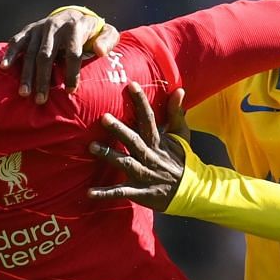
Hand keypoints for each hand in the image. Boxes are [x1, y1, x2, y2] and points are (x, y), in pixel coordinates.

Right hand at [2, 7, 121, 103]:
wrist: (73, 15)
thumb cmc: (92, 32)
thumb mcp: (106, 32)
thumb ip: (108, 40)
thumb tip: (99, 51)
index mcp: (75, 27)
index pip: (73, 52)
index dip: (72, 72)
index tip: (71, 91)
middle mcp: (55, 25)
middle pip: (47, 55)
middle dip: (43, 79)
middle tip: (41, 100)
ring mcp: (40, 28)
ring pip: (31, 53)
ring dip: (27, 74)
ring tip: (24, 94)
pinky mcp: (28, 29)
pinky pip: (17, 41)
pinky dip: (10, 54)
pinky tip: (5, 68)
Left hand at [88, 84, 188, 209]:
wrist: (190, 191)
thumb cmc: (182, 160)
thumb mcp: (182, 135)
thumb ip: (176, 113)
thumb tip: (180, 89)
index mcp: (158, 141)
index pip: (149, 118)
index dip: (140, 102)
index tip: (131, 85)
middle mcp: (149, 156)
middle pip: (133, 140)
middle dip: (119, 129)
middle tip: (104, 117)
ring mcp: (143, 174)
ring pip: (124, 163)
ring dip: (108, 155)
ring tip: (92, 146)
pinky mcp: (138, 191)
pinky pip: (120, 192)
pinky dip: (105, 193)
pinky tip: (89, 193)